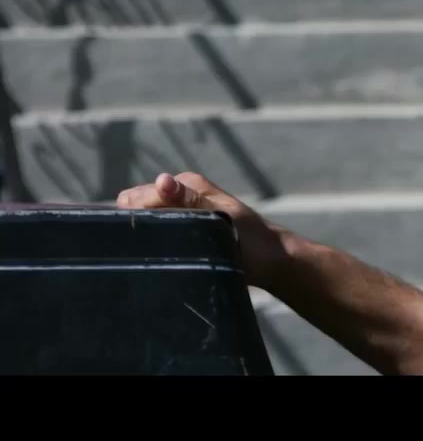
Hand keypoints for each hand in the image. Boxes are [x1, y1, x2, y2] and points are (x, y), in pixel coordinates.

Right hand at [116, 172, 287, 289]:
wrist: (271, 260)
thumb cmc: (251, 238)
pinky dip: (150, 239)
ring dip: (143, 233)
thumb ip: (192, 200)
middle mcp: (178, 194)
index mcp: (186, 184)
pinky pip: (153, 230)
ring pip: (141, 220)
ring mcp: (178, 211)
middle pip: (134, 206)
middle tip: (150, 246)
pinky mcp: (181, 227)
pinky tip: (154, 254)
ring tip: (154, 252)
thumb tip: (163, 180)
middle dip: (135, 223)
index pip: (138, 195)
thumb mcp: (222, 217)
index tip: (143, 236)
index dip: (134, 215)